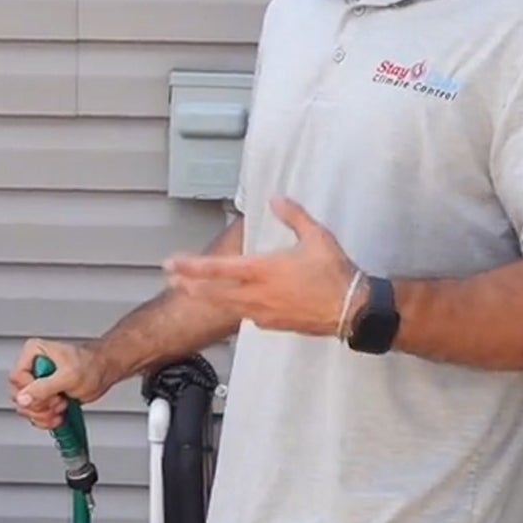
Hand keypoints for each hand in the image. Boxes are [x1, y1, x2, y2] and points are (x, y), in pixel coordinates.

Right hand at [9, 339, 113, 430]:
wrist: (105, 372)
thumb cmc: (92, 365)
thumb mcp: (69, 376)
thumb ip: (44, 388)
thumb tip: (23, 399)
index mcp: (33, 353)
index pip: (17, 379)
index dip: (31, 391)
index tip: (51, 394)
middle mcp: (30, 367)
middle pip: (19, 396)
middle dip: (40, 405)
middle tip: (58, 402)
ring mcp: (36, 383)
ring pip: (26, 408)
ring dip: (43, 415)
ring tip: (62, 407)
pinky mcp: (43, 396)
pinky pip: (34, 414)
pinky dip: (46, 420)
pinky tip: (59, 417)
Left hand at [162, 197, 360, 338]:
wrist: (352, 310)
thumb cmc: (335, 272)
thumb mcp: (318, 237)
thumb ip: (294, 216)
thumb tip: (276, 198)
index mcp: (264, 270)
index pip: (218, 268)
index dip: (192, 266)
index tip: (171, 263)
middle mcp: (258, 293)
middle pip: (214, 292)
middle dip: (190, 285)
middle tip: (171, 280)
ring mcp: (264, 312)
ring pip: (227, 306)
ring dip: (208, 297)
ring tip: (195, 293)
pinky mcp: (275, 324)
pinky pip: (248, 316)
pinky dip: (237, 308)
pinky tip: (238, 306)